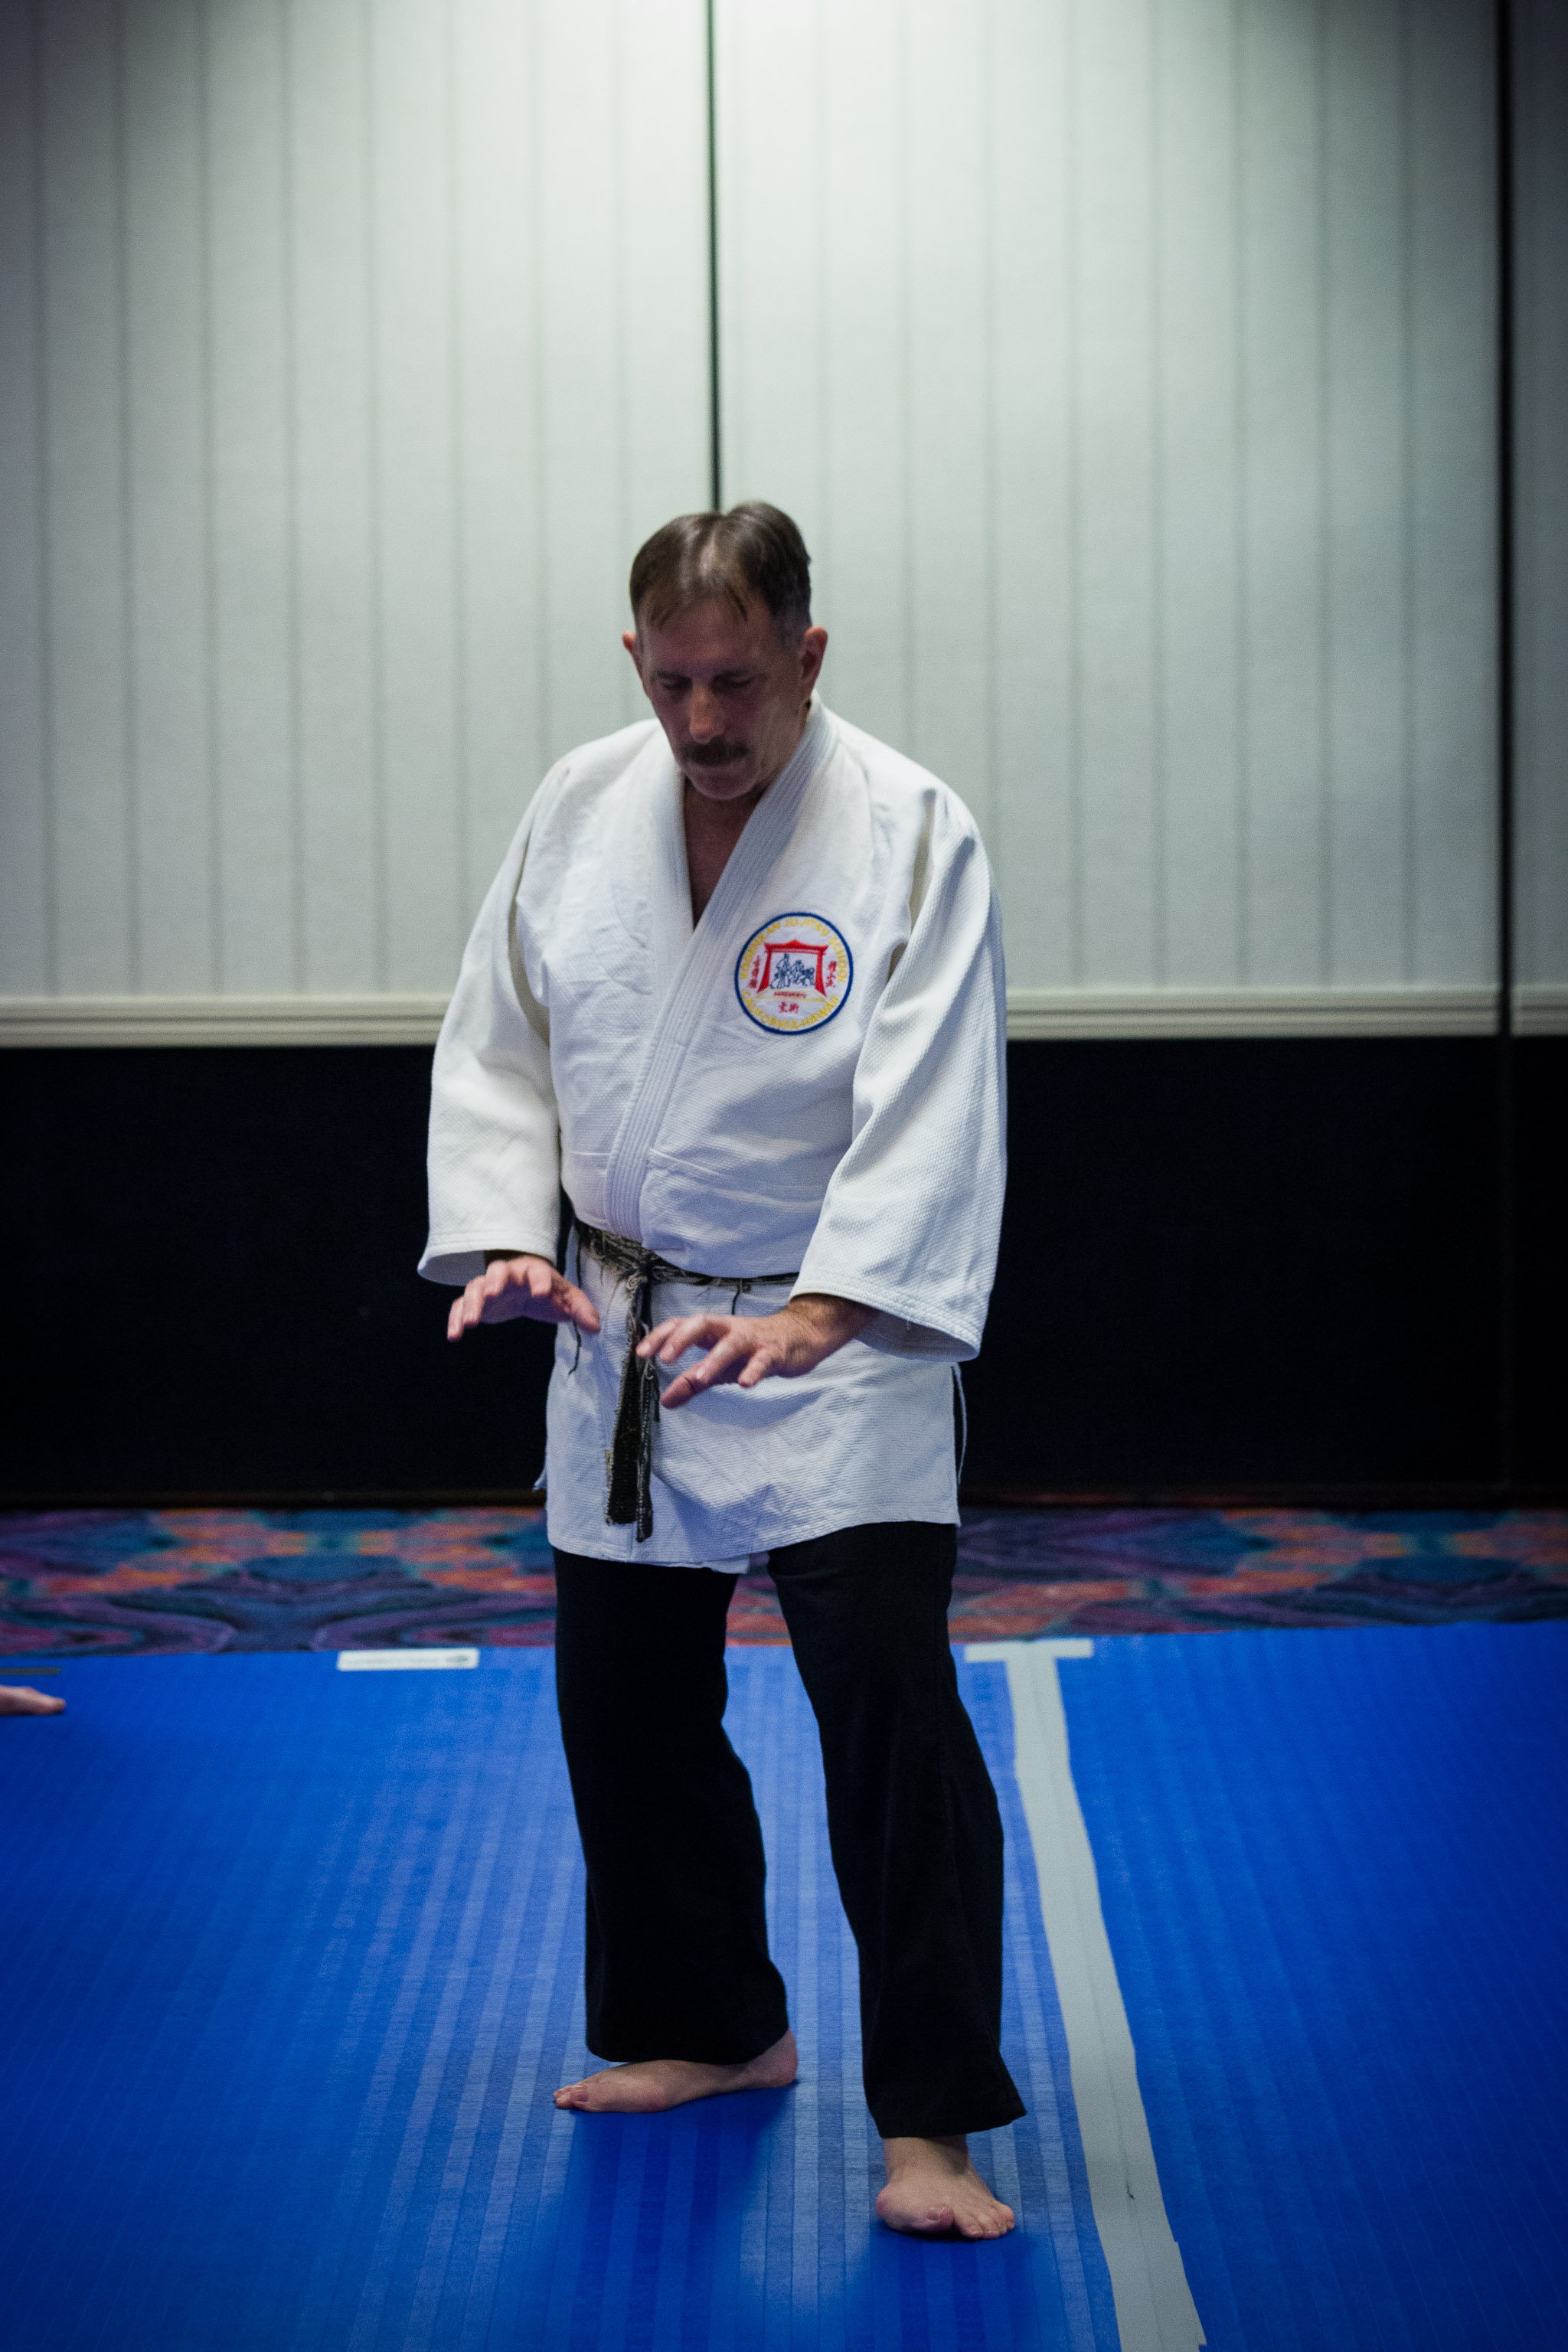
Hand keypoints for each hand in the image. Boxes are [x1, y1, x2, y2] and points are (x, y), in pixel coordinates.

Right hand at [447, 1252, 601, 1342]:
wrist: (531, 1289)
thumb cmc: (551, 1292)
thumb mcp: (569, 1299)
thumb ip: (582, 1311)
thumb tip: (595, 1328)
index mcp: (534, 1271)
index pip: (538, 1271)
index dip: (540, 1280)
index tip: (542, 1293)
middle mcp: (509, 1274)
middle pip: (498, 1271)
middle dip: (495, 1281)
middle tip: (493, 1294)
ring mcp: (489, 1286)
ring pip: (475, 1288)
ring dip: (472, 1303)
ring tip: (471, 1323)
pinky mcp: (477, 1301)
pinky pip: (460, 1305)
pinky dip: (455, 1318)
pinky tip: (454, 1336)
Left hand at [637, 1292, 872, 1409]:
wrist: (799, 1337)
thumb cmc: (751, 1351)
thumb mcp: (719, 1368)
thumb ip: (691, 1383)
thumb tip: (665, 1401)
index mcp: (712, 1331)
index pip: (680, 1325)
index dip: (660, 1337)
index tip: (641, 1354)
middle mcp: (729, 1330)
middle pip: (702, 1324)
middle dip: (682, 1339)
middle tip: (664, 1359)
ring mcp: (752, 1340)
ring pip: (731, 1344)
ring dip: (714, 1360)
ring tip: (699, 1378)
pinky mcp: (773, 1351)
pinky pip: (763, 1359)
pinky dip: (754, 1370)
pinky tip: (746, 1384)